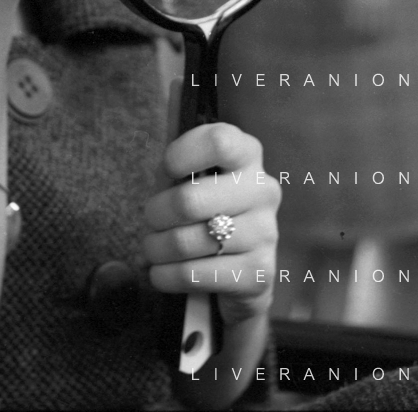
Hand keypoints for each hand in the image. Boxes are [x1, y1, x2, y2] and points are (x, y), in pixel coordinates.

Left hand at [142, 123, 279, 326]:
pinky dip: (166, 276)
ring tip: (153, 248)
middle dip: (155, 214)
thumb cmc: (204, 207)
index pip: (218, 141)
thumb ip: (175, 166)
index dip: (181, 155)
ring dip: (156, 248)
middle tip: (151, 220)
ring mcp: (266, 233)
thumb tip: (168, 155)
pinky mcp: (259, 274)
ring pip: (187, 242)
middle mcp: (263, 190)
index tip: (167, 170)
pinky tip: (162, 272)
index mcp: (247, 154)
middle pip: (189, 200)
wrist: (236, 268)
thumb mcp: (190, 177)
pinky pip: (195, 275)